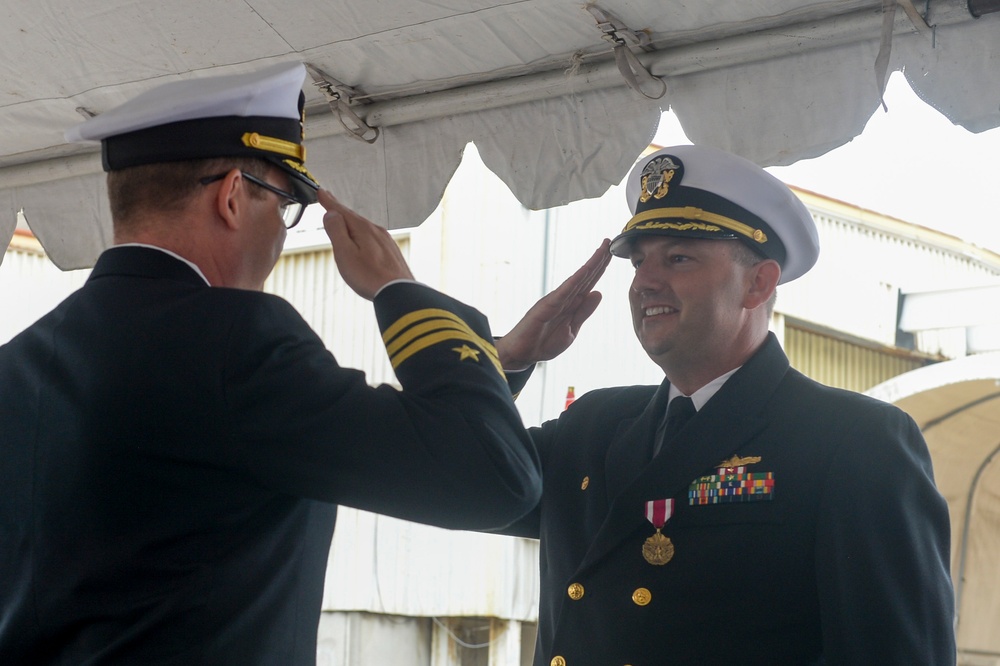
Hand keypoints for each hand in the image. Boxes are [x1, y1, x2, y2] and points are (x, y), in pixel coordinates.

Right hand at [320, 189, 414, 299]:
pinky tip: (362, 239)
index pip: (341, 211)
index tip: (320, 191)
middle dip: (339, 209)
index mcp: (362, 229)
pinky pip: (372, 237)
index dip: (329, 202)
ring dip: (351, 221)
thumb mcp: (345, 253)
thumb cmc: (369, 276)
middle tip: (329, 198)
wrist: (399, 292)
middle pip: (353, 217)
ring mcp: (385, 240)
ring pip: (364, 227)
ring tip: (342, 218)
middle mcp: (376, 230)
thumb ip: (337, 231)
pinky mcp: (391, 251)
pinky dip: (362, 233)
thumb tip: (332, 214)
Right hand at [496, 240, 610, 370]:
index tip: (611, 253)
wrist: (522, 354)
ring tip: (602, 249)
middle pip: (586, 276)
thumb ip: (584, 312)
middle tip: (610, 241)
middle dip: (599, 259)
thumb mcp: (572, 330)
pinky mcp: (547, 306)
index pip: (590, 283)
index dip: (601, 268)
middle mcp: (565, 298)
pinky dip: (576, 280)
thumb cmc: (544, 342)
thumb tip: (598, 293)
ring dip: (591, 264)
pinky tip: (586, 270)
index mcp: (572, 304)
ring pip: (577, 279)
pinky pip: (564, 291)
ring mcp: (556, 300)